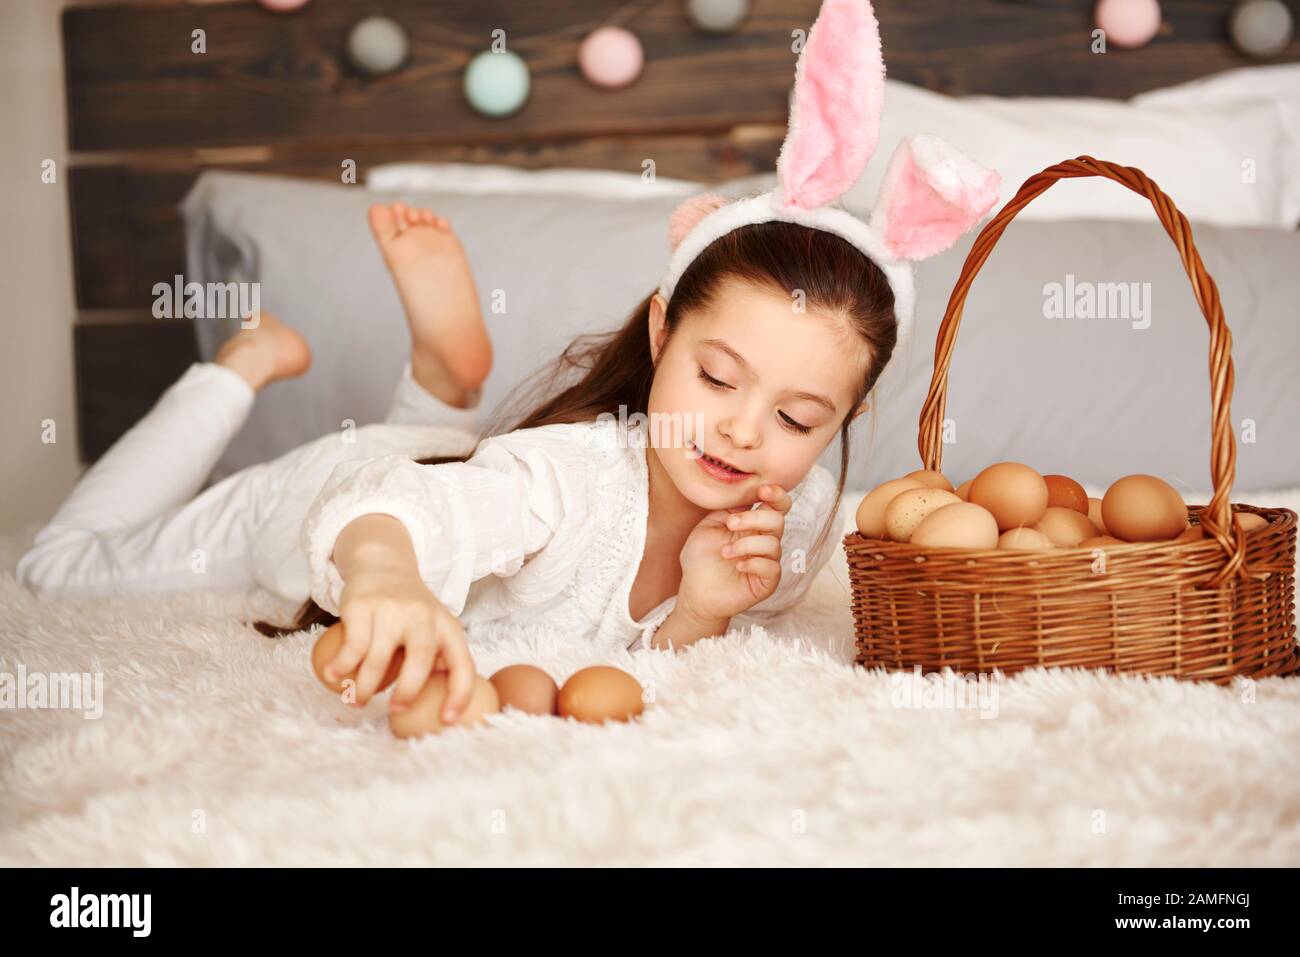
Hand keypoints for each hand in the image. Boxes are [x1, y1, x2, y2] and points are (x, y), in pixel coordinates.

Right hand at [326, 568, 475, 720]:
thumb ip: (438, 659)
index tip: (446, 719)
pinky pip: (352, 646)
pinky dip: (341, 666)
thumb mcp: (434, 628)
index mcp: (448, 627)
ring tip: (356, 701)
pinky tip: (333, 677)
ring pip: (378, 659)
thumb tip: (439, 706)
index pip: (462, 664)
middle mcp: (424, 617)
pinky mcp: (363, 606)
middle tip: (394, 710)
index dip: (459, 695)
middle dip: (407, 693)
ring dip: (364, 688)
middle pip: (420, 661)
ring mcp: (392, 610)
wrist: (383, 565)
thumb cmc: (411, 611)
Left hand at [677, 484, 790, 621]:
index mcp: (753, 525)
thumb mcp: (708, 526)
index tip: (762, 490)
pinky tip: (738, 565)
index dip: (776, 494)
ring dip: (746, 545)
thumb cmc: (701, 558)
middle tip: (730, 524)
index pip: (777, 505)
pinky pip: (772, 568)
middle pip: (777, 520)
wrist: (694, 591)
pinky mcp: (766, 582)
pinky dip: (755, 563)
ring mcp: (767, 562)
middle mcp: (764, 541)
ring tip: (725, 552)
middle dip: (753, 519)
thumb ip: (728, 509)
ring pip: (773, 545)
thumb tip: (748, 493)